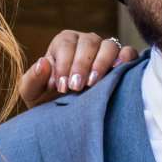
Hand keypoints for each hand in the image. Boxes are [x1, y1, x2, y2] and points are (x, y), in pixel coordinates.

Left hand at [19, 31, 136, 106]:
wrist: (67, 118)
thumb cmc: (47, 102)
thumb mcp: (32, 93)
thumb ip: (32, 78)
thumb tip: (43, 63)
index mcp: (64, 44)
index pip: (66, 44)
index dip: (63, 64)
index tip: (60, 86)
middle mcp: (86, 42)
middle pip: (88, 42)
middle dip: (81, 65)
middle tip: (75, 88)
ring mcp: (106, 50)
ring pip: (109, 45)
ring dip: (101, 63)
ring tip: (93, 83)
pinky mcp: (122, 61)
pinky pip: (129, 52)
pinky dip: (125, 58)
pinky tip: (117, 71)